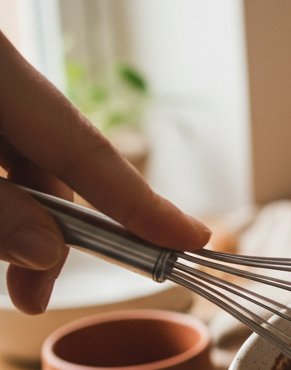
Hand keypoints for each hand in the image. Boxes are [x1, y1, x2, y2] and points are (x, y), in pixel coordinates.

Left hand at [0, 30, 209, 312]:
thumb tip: (44, 251)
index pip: (87, 148)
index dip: (143, 201)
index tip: (192, 240)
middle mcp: (0, 76)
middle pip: (51, 158)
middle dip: (51, 228)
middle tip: (35, 293)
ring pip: (17, 158)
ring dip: (16, 215)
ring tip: (11, 275)